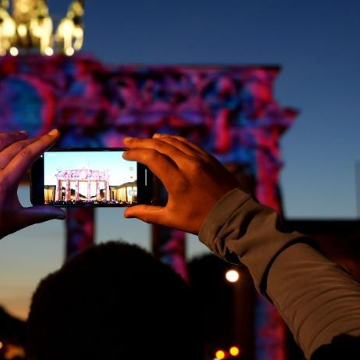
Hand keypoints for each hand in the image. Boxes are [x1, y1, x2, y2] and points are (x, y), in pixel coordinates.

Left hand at [0, 130, 64, 237]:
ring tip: (23, 135)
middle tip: (43, 138)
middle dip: (32, 140)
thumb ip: (42, 214)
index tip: (54, 134)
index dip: (44, 142)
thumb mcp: (18, 220)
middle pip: (15, 146)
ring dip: (12, 136)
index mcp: (4, 181)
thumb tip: (62, 214)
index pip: (28, 154)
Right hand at [121, 133, 240, 234]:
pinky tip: (166, 141)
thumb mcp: (172, 219)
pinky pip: (188, 143)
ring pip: (175, 141)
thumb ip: (147, 214)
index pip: (152, 158)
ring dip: (157, 139)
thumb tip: (127, 214)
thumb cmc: (201, 220)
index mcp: (178, 181)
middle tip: (127, 141)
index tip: (125, 154)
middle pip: (160, 145)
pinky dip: (174, 140)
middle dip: (141, 142)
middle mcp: (189, 166)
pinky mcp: (210, 158)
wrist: (234, 216)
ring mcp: (201, 160)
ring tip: (145, 140)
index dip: (136, 153)